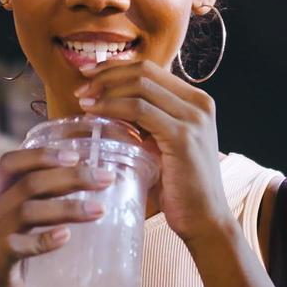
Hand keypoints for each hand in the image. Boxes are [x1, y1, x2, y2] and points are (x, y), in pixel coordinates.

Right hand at [0, 146, 112, 286]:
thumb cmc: (21, 268)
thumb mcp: (29, 231)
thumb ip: (46, 208)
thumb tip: (94, 187)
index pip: (10, 163)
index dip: (41, 154)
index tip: (76, 154)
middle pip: (27, 183)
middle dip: (70, 177)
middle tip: (105, 179)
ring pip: (26, 210)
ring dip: (66, 207)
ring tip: (99, 210)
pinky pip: (17, 247)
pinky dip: (43, 240)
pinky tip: (66, 238)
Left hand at [76, 59, 230, 245]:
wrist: (205, 219)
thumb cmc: (180, 186)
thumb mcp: (164, 143)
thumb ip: (147, 122)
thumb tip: (110, 105)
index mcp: (196, 101)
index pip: (151, 69)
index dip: (116, 67)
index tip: (89, 74)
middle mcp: (199, 104)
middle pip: (144, 72)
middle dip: (106, 75)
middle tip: (81, 87)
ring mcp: (193, 118)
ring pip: (140, 86)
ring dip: (105, 89)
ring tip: (83, 100)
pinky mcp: (182, 136)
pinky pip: (139, 110)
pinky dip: (112, 107)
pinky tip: (95, 113)